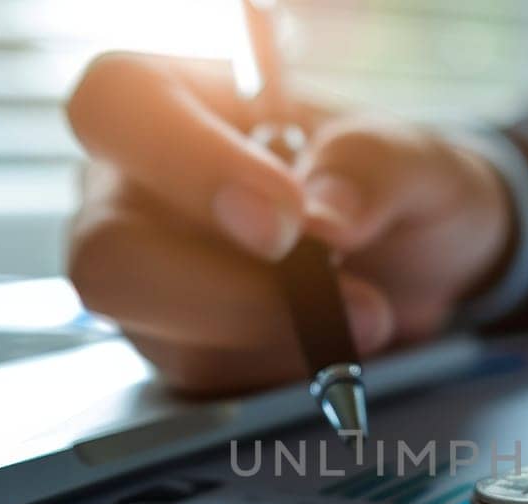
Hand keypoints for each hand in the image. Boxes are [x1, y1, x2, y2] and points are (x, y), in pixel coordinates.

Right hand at [64, 53, 510, 394]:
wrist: (420, 271)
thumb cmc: (393, 188)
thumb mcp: (415, 156)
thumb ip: (374, 164)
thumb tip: (326, 215)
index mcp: (175, 98)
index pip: (120, 103)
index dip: (188, 161)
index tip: (286, 216)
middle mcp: (133, 190)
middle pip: (107, 253)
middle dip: (224, 291)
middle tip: (327, 292)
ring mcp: (144, 279)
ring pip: (160, 334)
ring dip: (275, 335)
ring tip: (368, 314)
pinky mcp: (175, 351)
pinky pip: (205, 381)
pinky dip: (283, 369)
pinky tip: (334, 343)